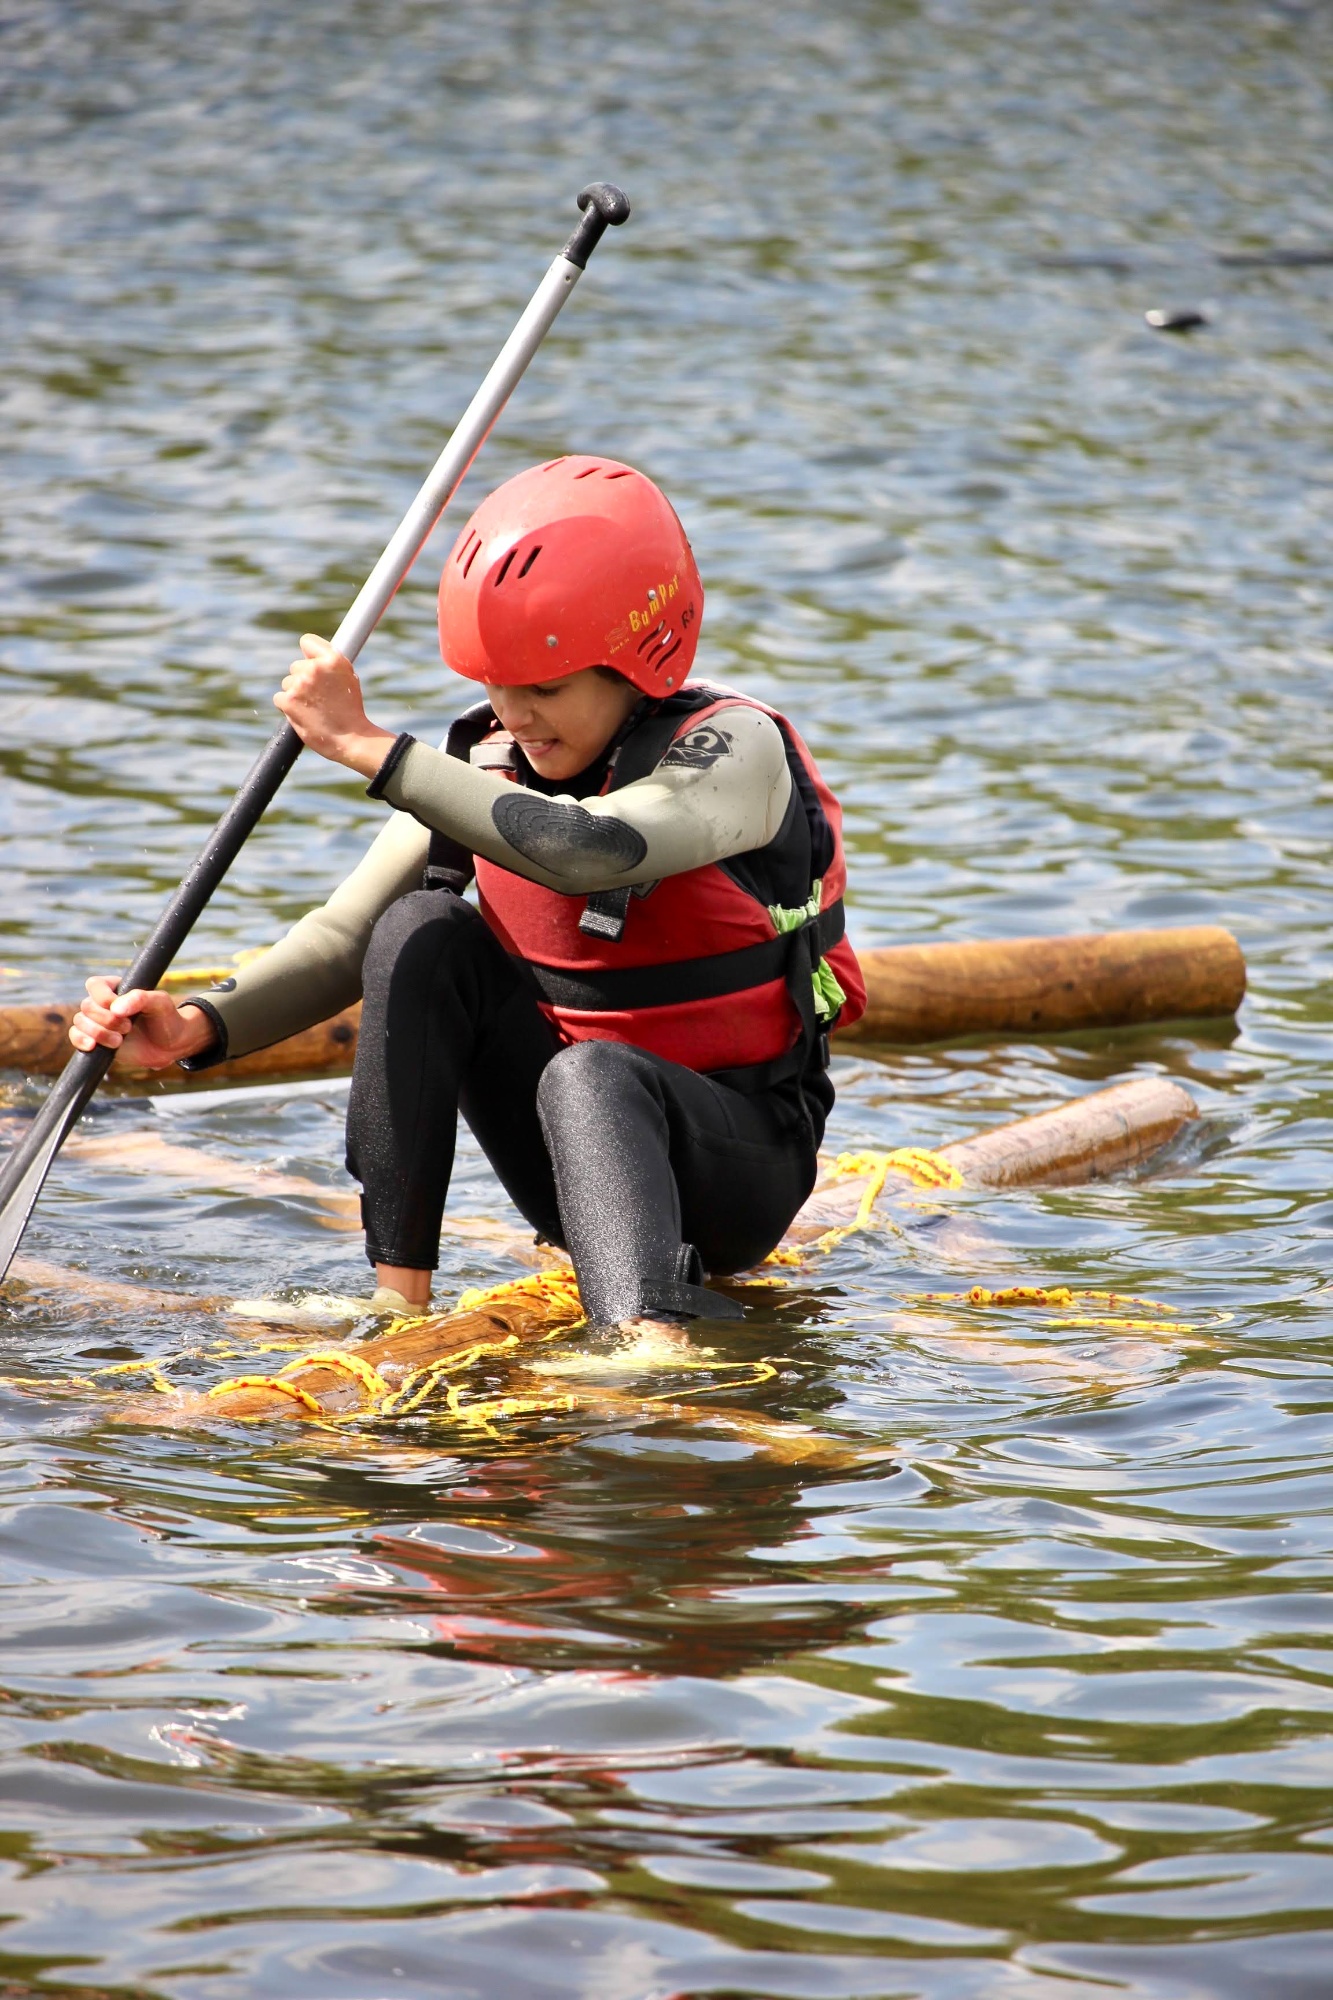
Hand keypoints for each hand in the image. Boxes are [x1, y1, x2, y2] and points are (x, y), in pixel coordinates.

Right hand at [69, 978, 215, 1069]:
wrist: (170, 1045)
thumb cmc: (166, 1018)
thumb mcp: (160, 1003)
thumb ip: (140, 998)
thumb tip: (116, 1008)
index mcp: (116, 988)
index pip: (95, 985)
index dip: (103, 998)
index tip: (122, 1010)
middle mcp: (103, 1003)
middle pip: (87, 1006)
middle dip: (106, 1020)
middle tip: (128, 1028)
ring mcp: (98, 1022)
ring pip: (80, 1022)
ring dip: (98, 1033)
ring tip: (119, 1041)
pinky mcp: (96, 1039)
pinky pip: (76, 1037)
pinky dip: (81, 1041)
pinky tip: (93, 1046)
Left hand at [274, 634, 397, 778]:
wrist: (351, 739)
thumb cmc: (351, 712)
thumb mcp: (349, 679)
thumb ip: (330, 664)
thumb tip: (312, 655)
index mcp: (333, 659)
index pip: (307, 641)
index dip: (309, 654)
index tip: (311, 662)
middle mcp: (315, 668)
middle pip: (296, 666)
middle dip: (303, 679)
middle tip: (318, 696)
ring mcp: (299, 684)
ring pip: (287, 683)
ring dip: (296, 694)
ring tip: (314, 708)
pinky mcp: (288, 701)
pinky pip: (279, 698)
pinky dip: (288, 707)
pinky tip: (304, 714)